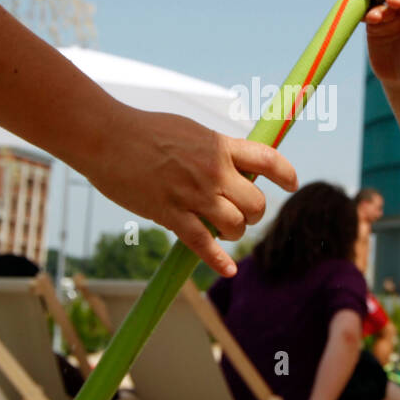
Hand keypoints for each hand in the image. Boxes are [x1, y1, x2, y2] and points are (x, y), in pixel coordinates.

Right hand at [84, 106, 296, 276]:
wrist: (108, 136)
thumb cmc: (145, 130)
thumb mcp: (190, 131)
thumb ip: (214, 149)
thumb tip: (233, 163)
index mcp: (220, 146)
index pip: (267, 160)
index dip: (286, 174)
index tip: (292, 184)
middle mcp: (213, 171)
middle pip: (256, 203)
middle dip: (255, 212)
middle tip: (243, 213)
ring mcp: (193, 194)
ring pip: (235, 225)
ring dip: (235, 232)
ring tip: (225, 229)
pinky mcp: (170, 214)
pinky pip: (202, 243)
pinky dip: (218, 260)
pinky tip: (228, 269)